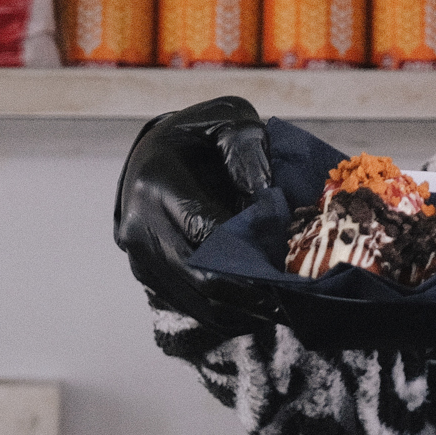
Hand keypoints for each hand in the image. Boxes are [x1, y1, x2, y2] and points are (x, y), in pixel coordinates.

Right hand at [115, 96, 278, 337]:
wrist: (152, 152)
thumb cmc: (199, 135)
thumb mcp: (227, 120)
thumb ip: (248, 150)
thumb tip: (267, 198)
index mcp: (157, 182)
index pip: (206, 230)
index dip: (250, 252)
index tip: (292, 264)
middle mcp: (139, 225)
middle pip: (201, 278)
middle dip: (252, 294)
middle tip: (297, 298)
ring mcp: (139, 255)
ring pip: (196, 302)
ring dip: (243, 312)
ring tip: (285, 308)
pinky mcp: (148, 274)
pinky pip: (189, 306)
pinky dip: (227, 314)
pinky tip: (260, 311)